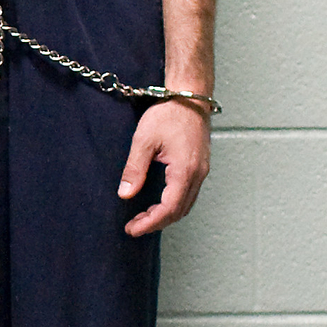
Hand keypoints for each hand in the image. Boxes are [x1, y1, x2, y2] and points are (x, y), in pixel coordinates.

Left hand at [117, 99, 208, 235]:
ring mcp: (201, 172)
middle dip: (156, 223)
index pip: (168, 209)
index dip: (150, 223)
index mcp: (184, 170)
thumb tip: (125, 193)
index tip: (133, 229)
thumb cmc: (169, 114)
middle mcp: (198, 175)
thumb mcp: (144, 140)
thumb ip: (134, 169)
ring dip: (165, 216)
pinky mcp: (200, 167)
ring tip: (143, 218)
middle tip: (134, 226)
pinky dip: (173, 205)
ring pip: (185, 206)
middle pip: (178, 212)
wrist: (190, 97)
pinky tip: (159, 203)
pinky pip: (189, 195)